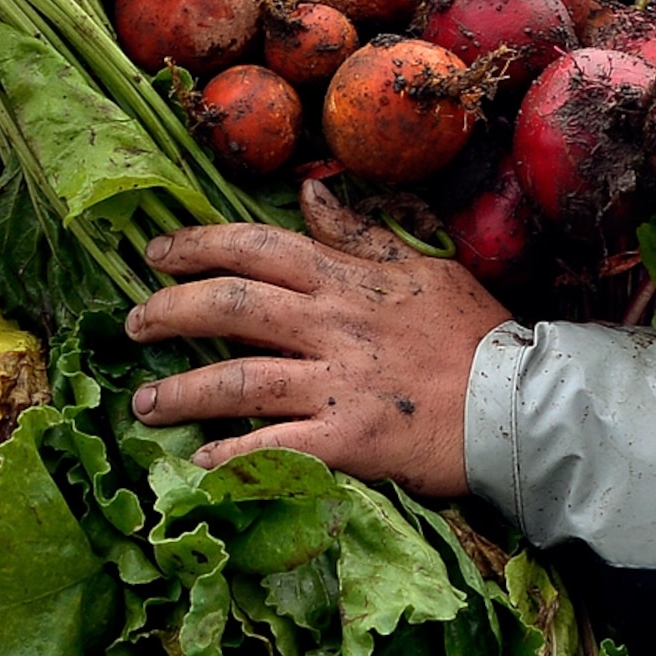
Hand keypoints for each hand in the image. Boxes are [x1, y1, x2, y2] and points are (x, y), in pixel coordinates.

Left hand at [123, 184, 508, 496]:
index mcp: (347, 278)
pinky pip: (272, 448)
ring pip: (236, 380)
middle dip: (168, 312)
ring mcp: (337, 384)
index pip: (255, 247)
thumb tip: (310, 191)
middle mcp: (332, 325)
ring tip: (146, 404)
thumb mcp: (423, 265)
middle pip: (228, 307)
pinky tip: (199, 463)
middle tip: (132, 325)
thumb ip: (360, 233)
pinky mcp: (347, 440)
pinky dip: (229, 457)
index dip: (196, 246)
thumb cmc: (473, 334)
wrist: (522, 403)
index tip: (157, 253)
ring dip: (180, 393)